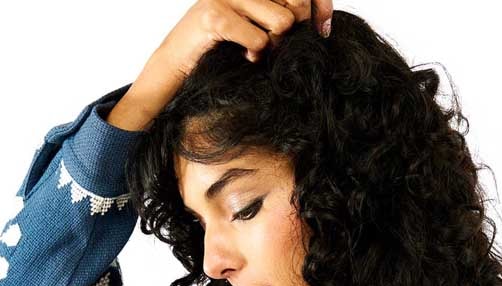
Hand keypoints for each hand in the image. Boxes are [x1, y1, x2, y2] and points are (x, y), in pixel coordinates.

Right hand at [158, 0, 332, 75]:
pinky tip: (245, 57)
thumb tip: (321, 21)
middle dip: (294, 30)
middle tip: (275, 44)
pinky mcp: (214, 14)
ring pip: (282, 22)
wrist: (178, 63)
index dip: (320, 4)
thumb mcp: (259, 24)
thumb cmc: (223, 46)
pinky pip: (259, 40)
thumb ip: (283, 14)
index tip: (323, 28)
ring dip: (273, 45)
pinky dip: (255, 55)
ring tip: (257, 50)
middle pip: (297, 2)